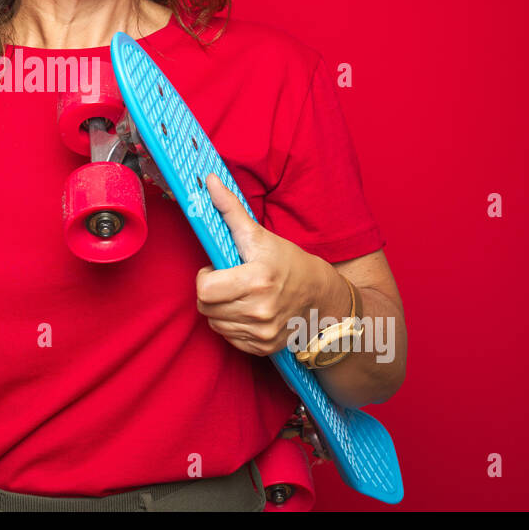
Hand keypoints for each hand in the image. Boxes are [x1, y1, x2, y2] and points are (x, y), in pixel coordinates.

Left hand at [194, 173, 327, 356]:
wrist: (324, 298)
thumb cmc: (290, 263)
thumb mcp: (261, 236)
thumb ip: (231, 210)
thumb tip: (208, 181)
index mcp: (257, 280)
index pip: (204, 289)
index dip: (206, 277)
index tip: (219, 269)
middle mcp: (260, 311)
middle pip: (205, 307)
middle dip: (211, 291)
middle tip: (229, 280)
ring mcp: (262, 333)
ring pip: (214, 323)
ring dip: (220, 309)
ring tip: (239, 294)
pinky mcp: (262, 348)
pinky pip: (228, 337)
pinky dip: (232, 325)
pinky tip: (247, 311)